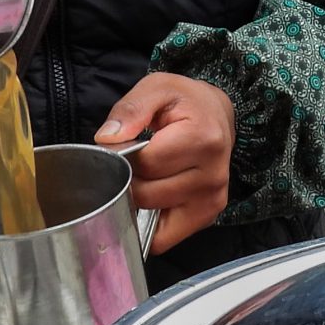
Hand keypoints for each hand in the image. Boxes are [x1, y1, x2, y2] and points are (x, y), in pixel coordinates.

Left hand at [98, 72, 235, 256]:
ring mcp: (212, 199)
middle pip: (147, 194)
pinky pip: (166, 236)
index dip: (125, 156)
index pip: (146, 164)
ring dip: (140, 201)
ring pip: (152, 217)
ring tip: (146, 176)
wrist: (217, 114)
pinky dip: (150, 224)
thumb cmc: (186, 101)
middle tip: (134, 161)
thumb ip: (131, 109)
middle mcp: (212, 175)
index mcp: (203, 139)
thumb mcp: (157, 88)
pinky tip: (152, 199)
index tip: (126, 145)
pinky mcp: (207, 215)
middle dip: (131, 179)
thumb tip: (107, 139)